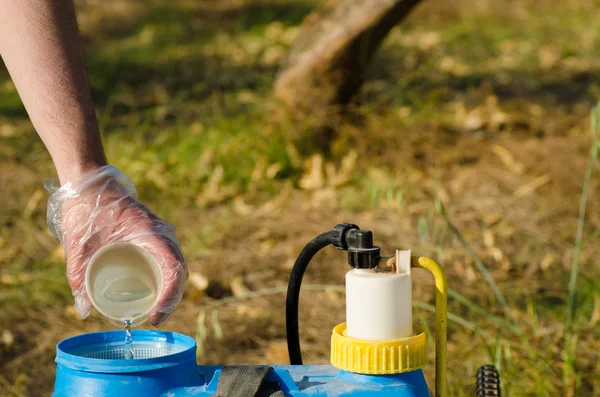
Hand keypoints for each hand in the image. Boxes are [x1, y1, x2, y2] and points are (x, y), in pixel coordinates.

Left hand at [46, 166, 186, 325]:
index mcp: (149, 231)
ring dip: (172, 288)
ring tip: (156, 309)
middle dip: (172, 297)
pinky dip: (167, 277)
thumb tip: (84, 310)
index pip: (174, 267)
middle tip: (154, 317)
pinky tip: (155, 291)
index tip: (154, 314)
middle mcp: (160, 233)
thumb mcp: (78, 244)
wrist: (88, 182)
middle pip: (179, 269)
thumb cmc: (85, 208)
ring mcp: (158, 233)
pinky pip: (168, 259)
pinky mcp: (152, 235)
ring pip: (176, 265)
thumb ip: (78, 276)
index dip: (170, 295)